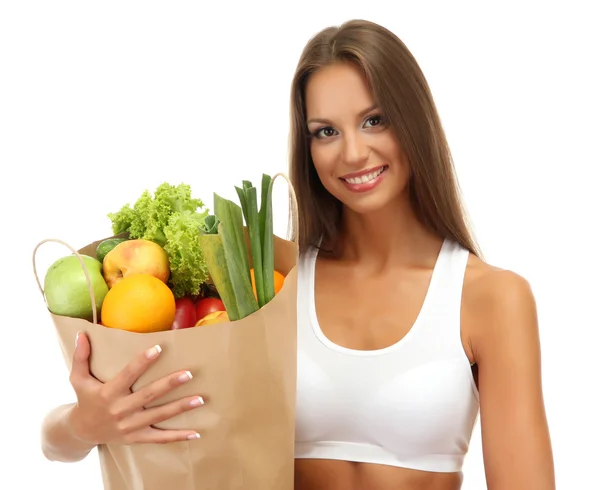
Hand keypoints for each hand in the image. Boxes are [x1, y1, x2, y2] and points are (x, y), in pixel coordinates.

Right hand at [67, 332, 203, 445]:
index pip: (127, 375)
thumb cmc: (85, 399)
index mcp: (108, 393)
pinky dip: (178, 437)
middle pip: (148, 396)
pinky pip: (159, 438)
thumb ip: (81, 357)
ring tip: (200, 399)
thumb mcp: (77, 378)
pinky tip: (196, 433)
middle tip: (188, 374)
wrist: (82, 432)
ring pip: (158, 416)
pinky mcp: (136, 438)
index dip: (142, 362)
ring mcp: (129, 426)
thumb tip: (82, 333)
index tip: (158, 349)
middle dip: (169, 385)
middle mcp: (120, 410)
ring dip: (180, 408)